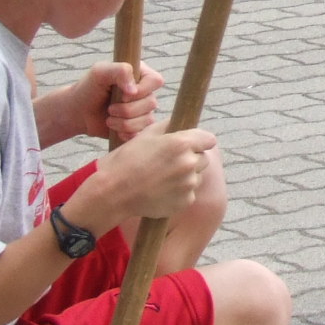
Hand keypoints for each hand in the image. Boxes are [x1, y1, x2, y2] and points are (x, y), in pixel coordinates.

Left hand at [47, 60, 158, 143]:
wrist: (77, 112)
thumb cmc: (88, 88)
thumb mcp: (100, 72)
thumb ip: (120, 71)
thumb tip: (134, 91)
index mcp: (140, 75)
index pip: (156, 81)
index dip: (142, 90)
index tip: (123, 94)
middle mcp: (144, 92)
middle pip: (151, 103)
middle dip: (127, 109)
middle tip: (110, 108)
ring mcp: (142, 111)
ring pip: (147, 120)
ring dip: (124, 122)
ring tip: (109, 118)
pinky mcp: (138, 127)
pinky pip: (140, 133)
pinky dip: (125, 132)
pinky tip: (114, 128)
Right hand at [71, 121, 212, 226]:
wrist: (115, 191)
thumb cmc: (128, 160)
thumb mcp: (147, 135)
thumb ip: (169, 126)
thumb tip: (182, 123)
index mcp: (181, 144)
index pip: (209, 140)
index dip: (200, 141)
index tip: (193, 144)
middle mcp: (189, 164)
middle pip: (204, 159)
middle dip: (192, 158)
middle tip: (171, 162)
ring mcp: (188, 185)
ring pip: (197, 177)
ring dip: (186, 176)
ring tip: (163, 177)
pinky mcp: (185, 201)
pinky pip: (189, 193)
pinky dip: (180, 192)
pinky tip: (161, 190)